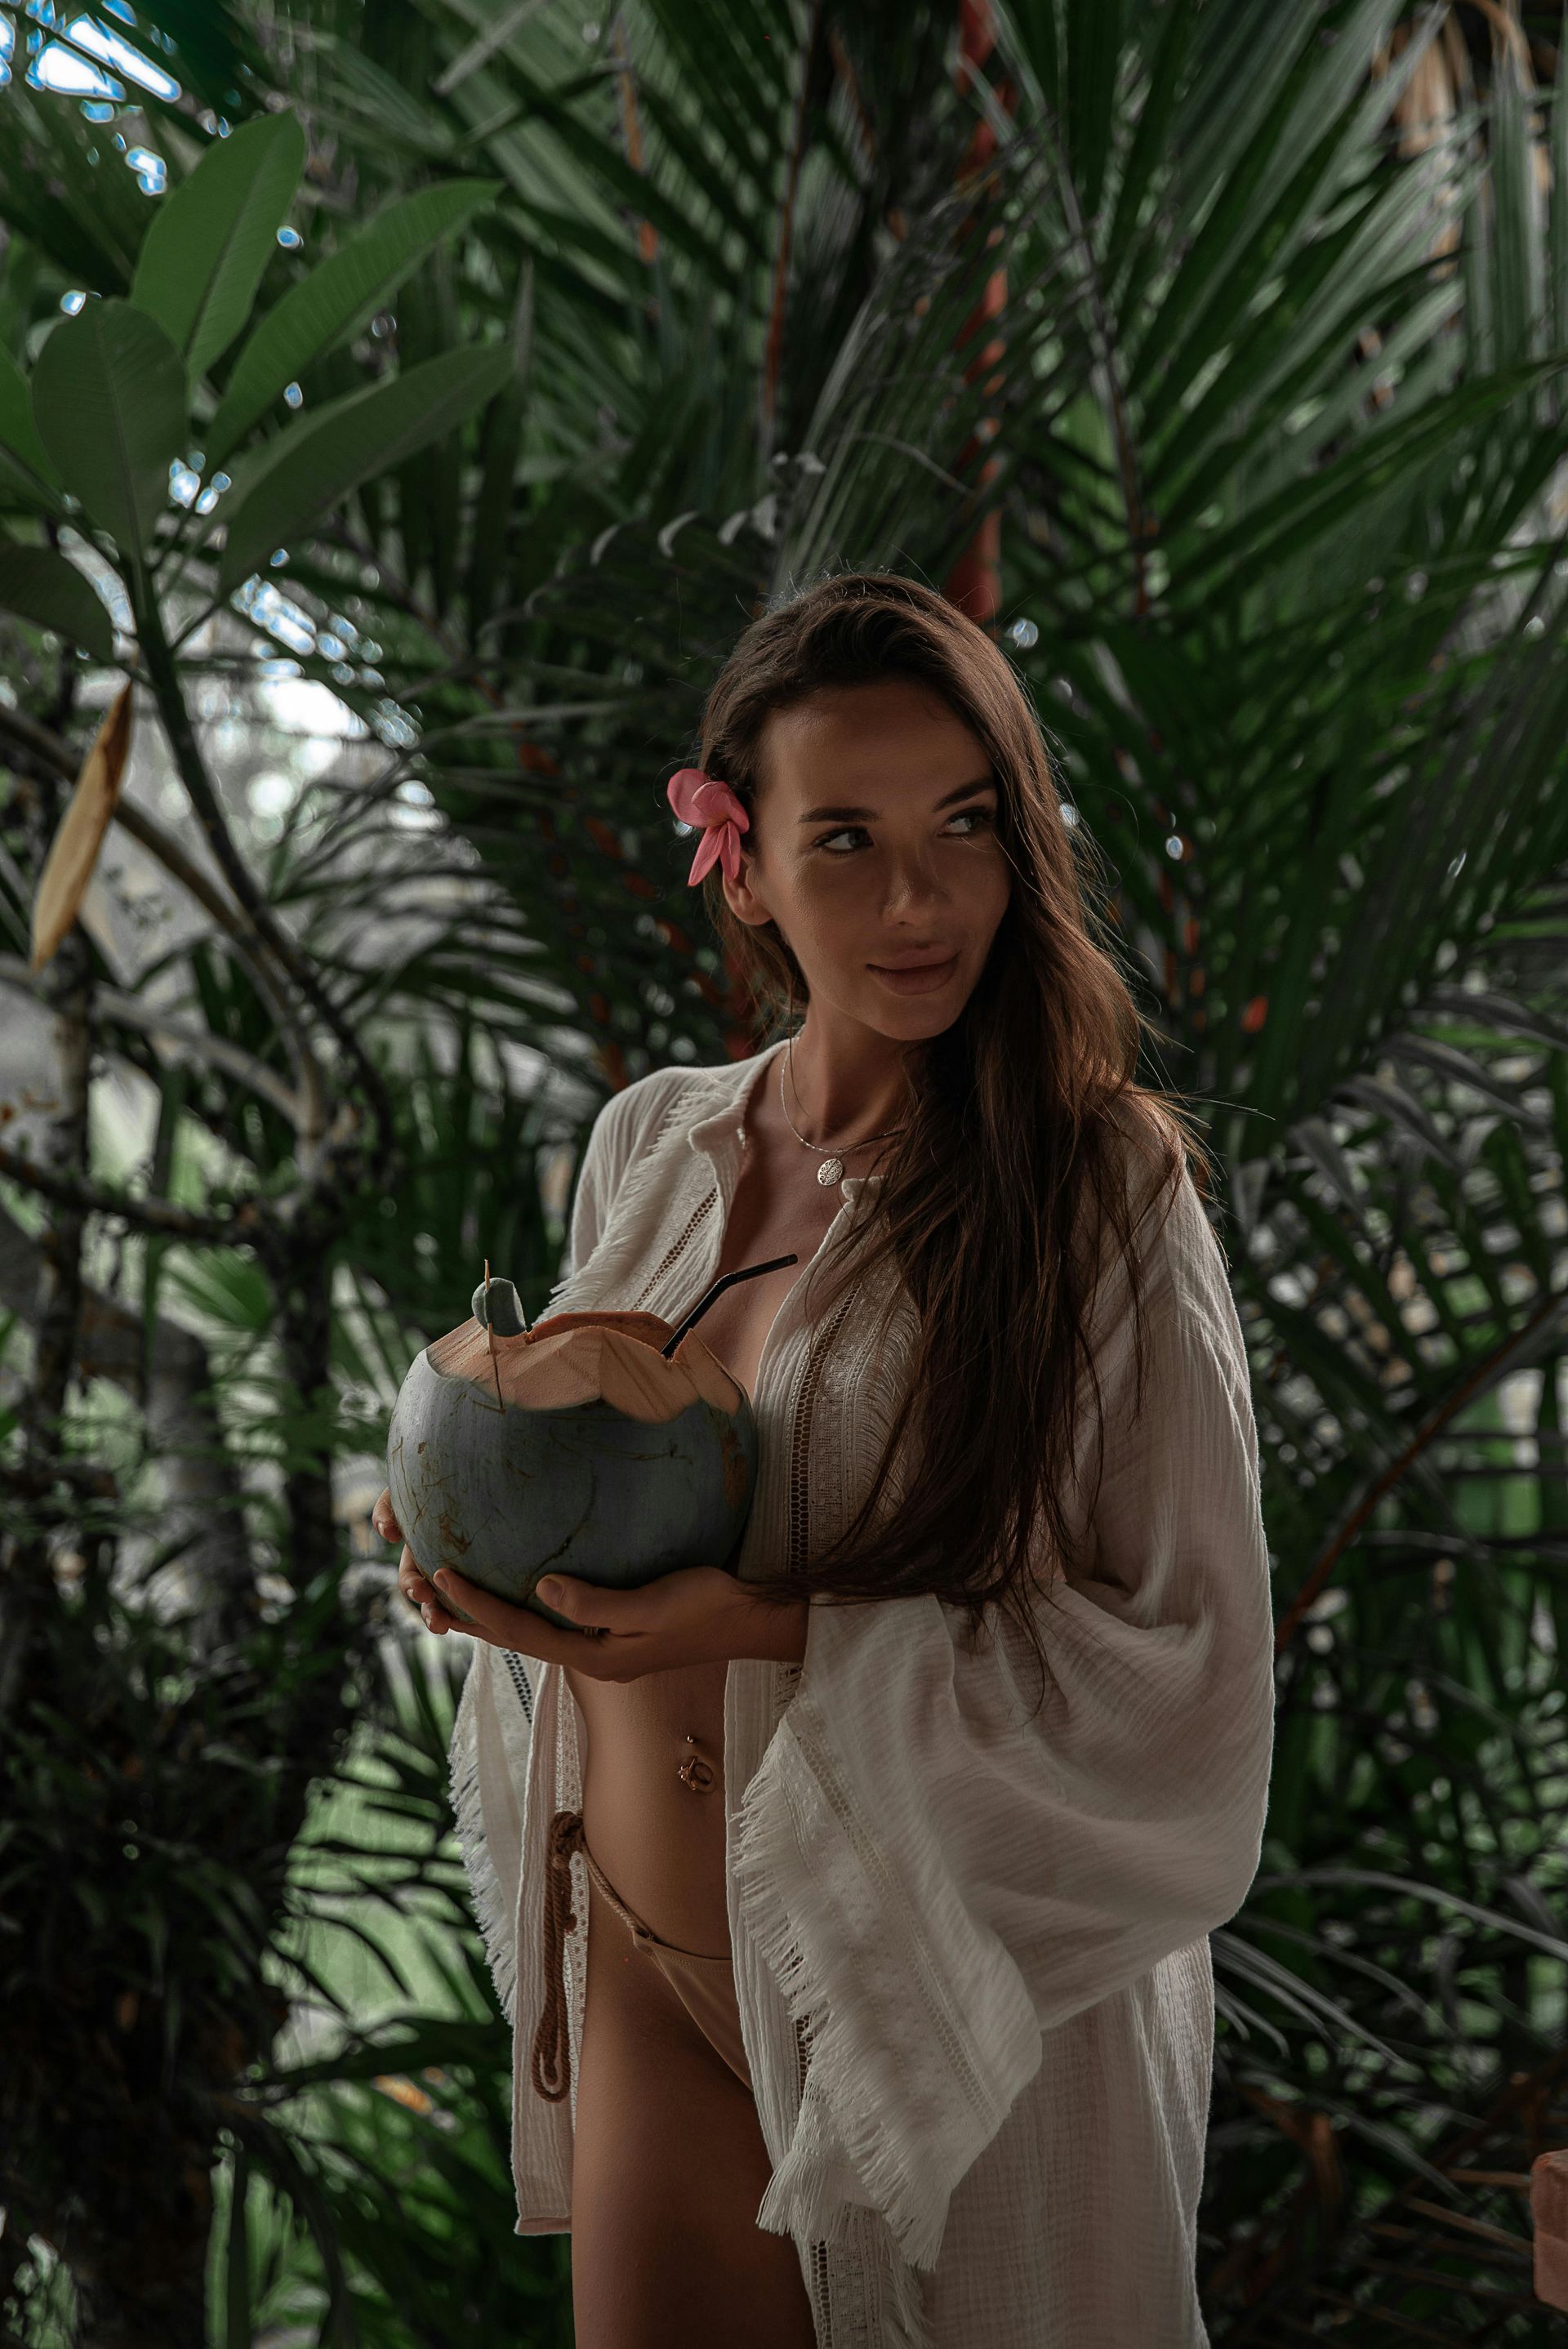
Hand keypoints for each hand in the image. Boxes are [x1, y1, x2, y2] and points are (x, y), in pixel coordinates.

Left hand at [371, 1487, 807, 1679]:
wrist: (751, 1618)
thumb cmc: (710, 1605)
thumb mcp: (657, 1603)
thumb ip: (599, 1603)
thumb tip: (541, 1588)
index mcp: (594, 1656)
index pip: (520, 1631)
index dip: (477, 1604)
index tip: (440, 1573)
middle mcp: (589, 1656)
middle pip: (513, 1635)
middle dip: (466, 1612)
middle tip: (421, 1580)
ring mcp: (599, 1645)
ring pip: (528, 1628)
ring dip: (487, 1609)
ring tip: (447, 1584)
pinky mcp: (610, 1628)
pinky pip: (551, 1615)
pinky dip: (521, 1599)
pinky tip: (512, 1575)